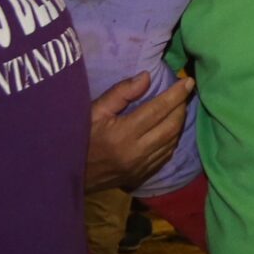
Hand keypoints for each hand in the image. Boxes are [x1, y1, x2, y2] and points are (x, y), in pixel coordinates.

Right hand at [85, 71, 192, 192]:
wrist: (64, 174)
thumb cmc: (76, 137)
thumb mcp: (93, 111)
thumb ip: (120, 93)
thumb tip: (147, 76)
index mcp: (122, 134)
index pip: (158, 110)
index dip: (176, 94)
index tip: (188, 81)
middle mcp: (135, 153)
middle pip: (171, 127)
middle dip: (181, 107)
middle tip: (184, 93)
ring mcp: (139, 168)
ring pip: (171, 142)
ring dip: (179, 123)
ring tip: (179, 107)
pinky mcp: (140, 176)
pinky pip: (165, 156)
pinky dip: (172, 140)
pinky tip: (170, 129)